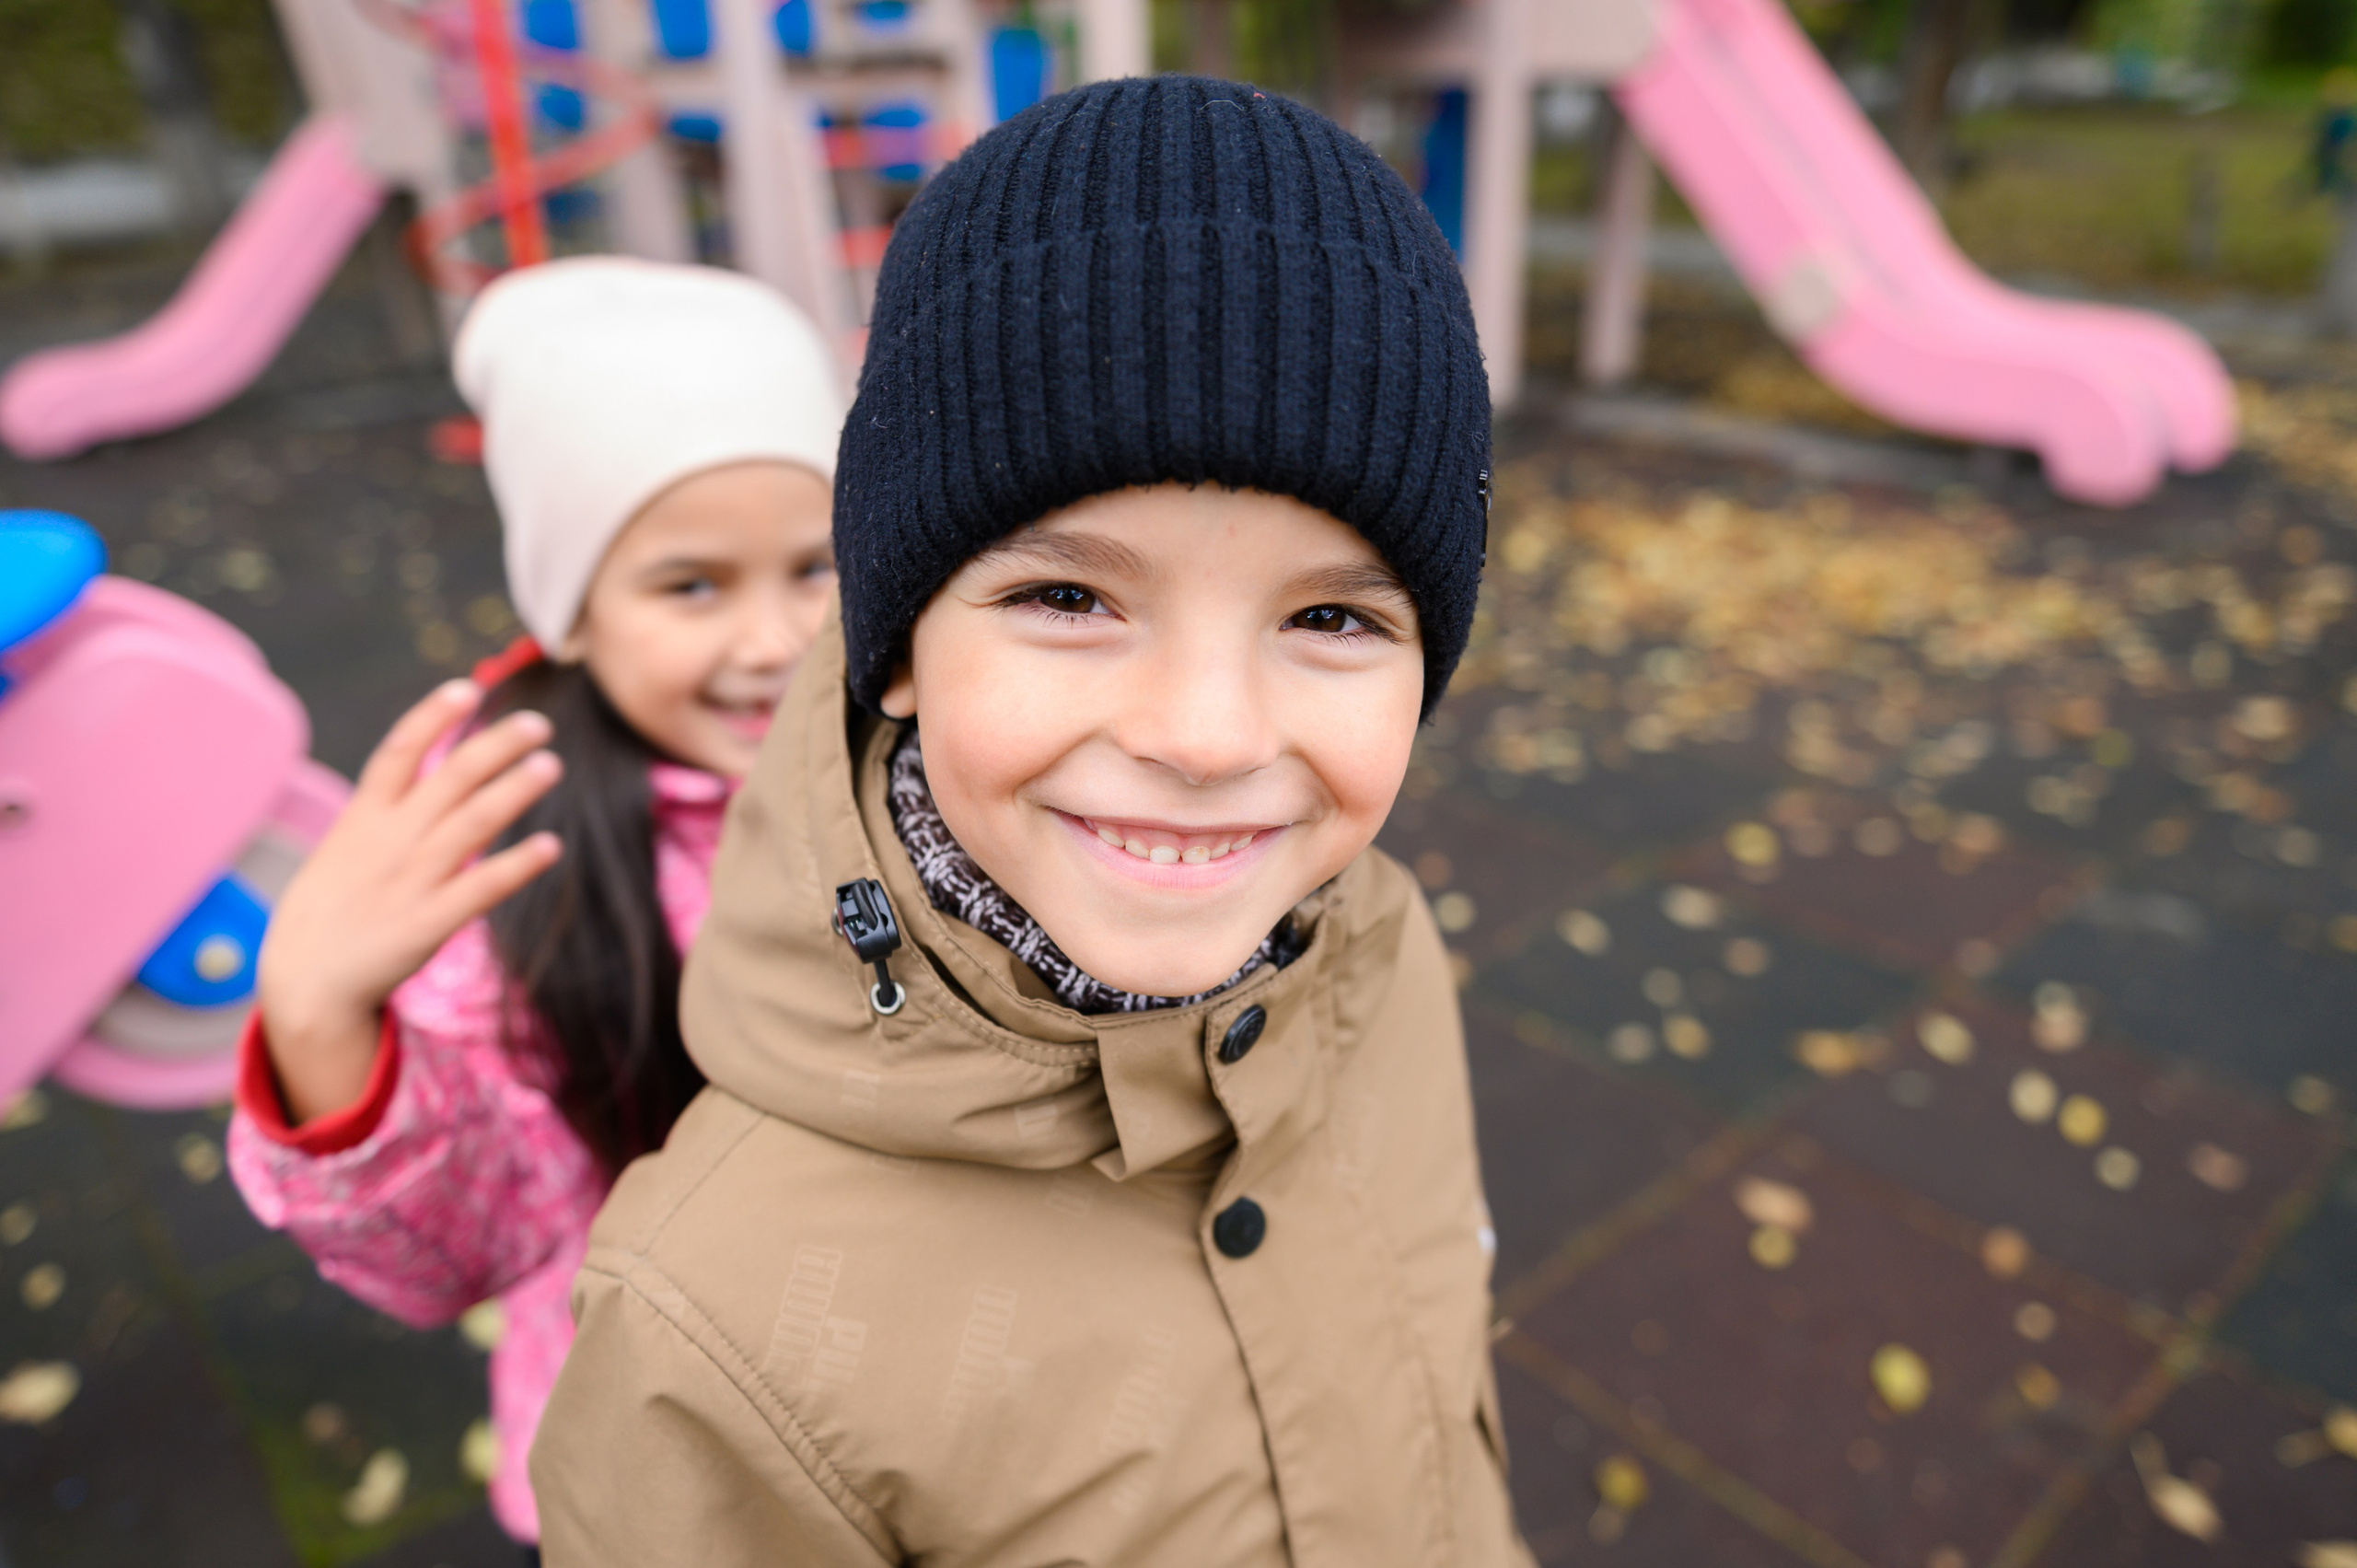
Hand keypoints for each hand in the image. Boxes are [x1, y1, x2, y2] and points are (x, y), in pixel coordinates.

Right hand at [254, 680, 564, 1123]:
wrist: (304, 984)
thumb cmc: (330, 911)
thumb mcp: (346, 848)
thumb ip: (386, 813)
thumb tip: (429, 778)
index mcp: (364, 818)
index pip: (399, 750)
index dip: (433, 716)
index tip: (468, 689)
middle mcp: (390, 840)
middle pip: (449, 778)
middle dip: (495, 746)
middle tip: (539, 724)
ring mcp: (410, 880)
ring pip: (470, 823)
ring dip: (513, 791)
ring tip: (550, 765)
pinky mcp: (428, 923)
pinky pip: (479, 888)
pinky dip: (516, 866)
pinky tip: (551, 847)